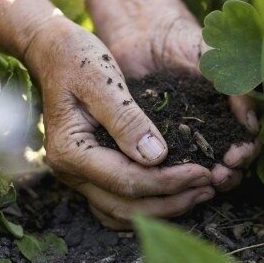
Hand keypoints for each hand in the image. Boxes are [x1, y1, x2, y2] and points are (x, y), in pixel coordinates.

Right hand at [24, 16, 213, 228]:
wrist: (54, 51)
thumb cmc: (77, 59)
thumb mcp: (103, 81)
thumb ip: (127, 119)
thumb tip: (156, 157)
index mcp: (71, 151)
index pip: (127, 181)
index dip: (169, 182)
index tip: (203, 172)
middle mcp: (70, 171)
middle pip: (126, 206)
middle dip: (171, 202)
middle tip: (209, 188)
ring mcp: (78, 174)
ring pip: (121, 212)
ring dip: (161, 208)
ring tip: (199, 194)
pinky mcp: (89, 169)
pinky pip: (117, 201)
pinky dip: (146, 203)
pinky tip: (174, 193)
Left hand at [106, 6, 261, 192]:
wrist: (142, 34)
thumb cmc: (185, 41)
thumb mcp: (216, 58)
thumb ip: (236, 84)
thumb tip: (250, 124)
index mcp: (227, 114)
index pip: (245, 143)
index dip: (245, 154)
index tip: (235, 157)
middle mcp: (208, 130)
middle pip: (225, 163)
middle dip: (227, 174)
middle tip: (218, 176)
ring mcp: (180, 136)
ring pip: (197, 168)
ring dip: (202, 179)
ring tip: (198, 181)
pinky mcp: (152, 138)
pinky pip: (163, 161)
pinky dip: (168, 173)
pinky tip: (167, 177)